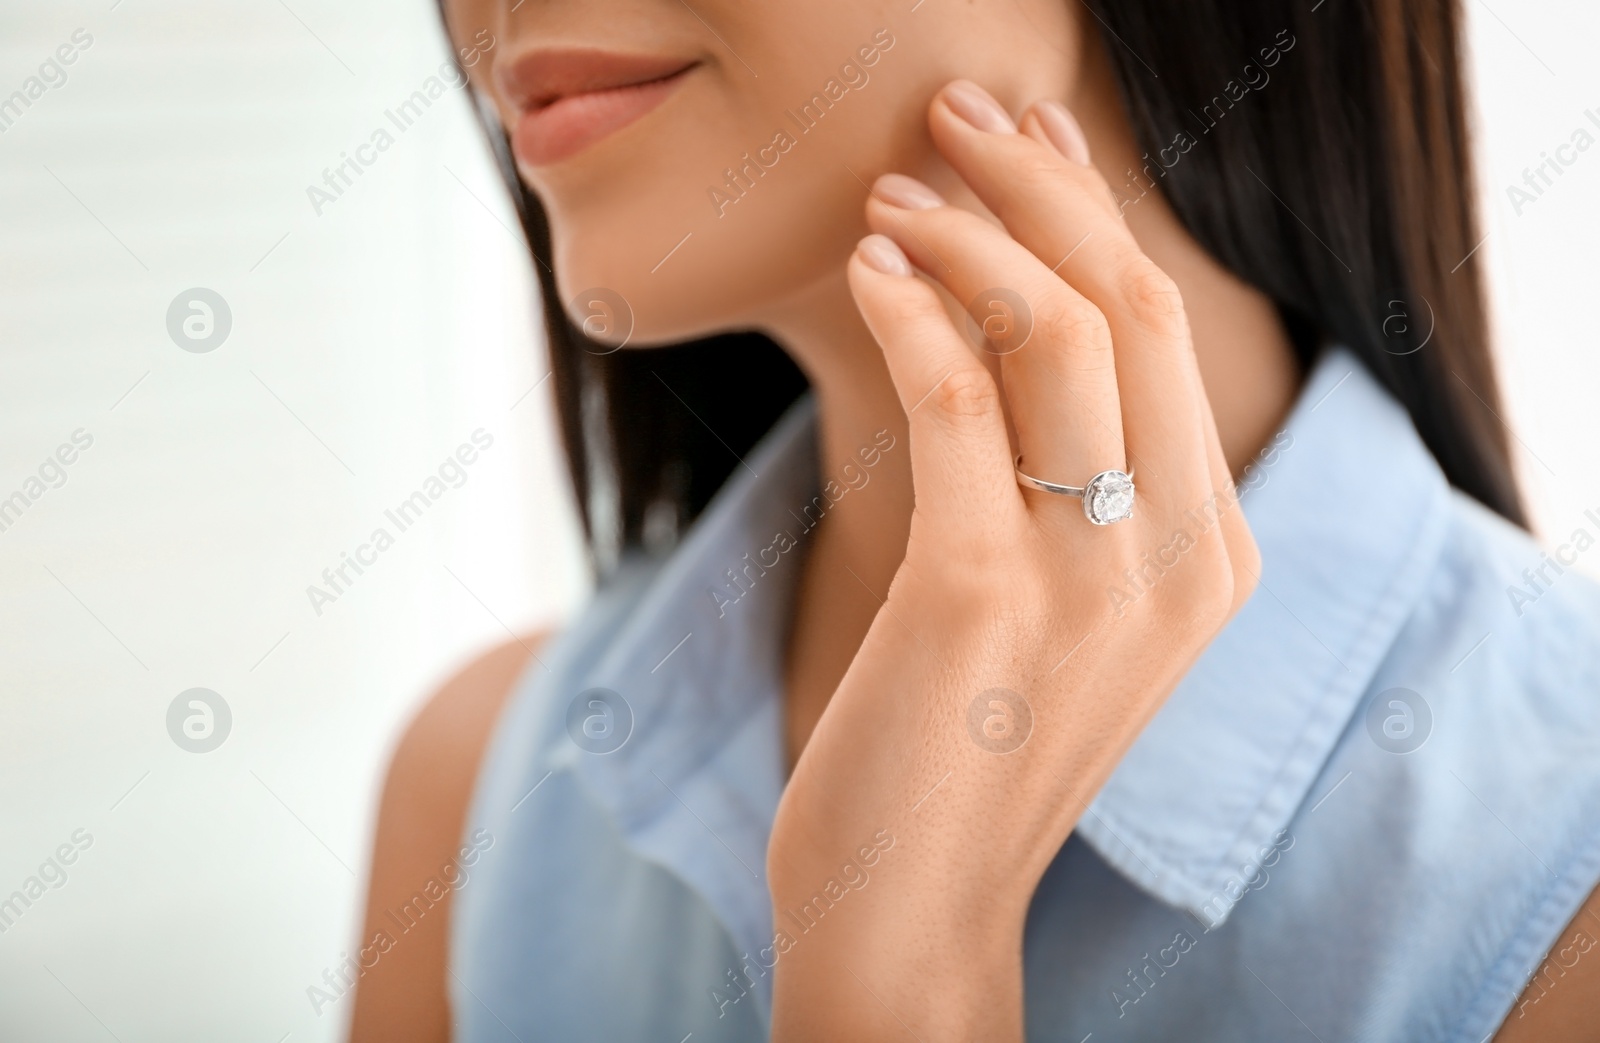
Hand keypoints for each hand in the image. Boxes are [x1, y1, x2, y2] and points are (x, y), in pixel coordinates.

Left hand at [767, 80, 1258, 1040]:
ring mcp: (1092, 579)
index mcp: (1212, 554)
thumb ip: (1073, 482)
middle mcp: (1179, 559)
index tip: (1025, 146)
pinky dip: (913, 312)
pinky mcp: (982, 592)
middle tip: (957, 117)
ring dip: (967, 235)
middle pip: (1131, 304)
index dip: (1095, 215)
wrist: (914, 907)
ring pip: (1057, 334)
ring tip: (889, 196)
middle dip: (1041, 186)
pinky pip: (958, 402)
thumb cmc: (965, 744)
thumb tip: (1015, 321)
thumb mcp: (1059, 608)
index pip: (1168, 331)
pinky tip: (869, 268)